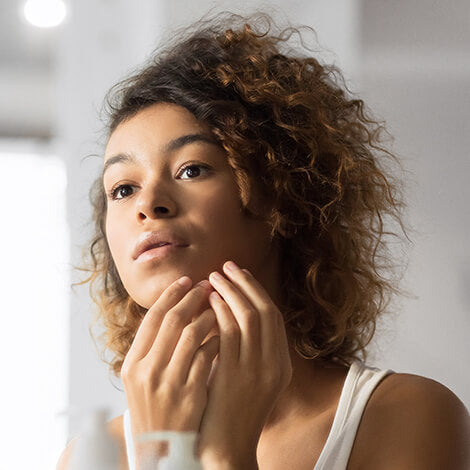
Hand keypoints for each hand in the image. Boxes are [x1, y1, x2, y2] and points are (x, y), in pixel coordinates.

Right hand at [121, 277, 219, 439]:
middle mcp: (147, 371)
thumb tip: (172, 308)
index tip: (187, 280)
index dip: (171, 295)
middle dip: (192, 297)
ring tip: (218, 306)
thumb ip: (152, 347)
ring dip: (208, 315)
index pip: (152, 318)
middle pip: (172, 320)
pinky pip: (208, 356)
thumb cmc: (154, 407)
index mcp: (132, 364)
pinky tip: (225, 332)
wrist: (161, 448)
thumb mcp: (141, 379)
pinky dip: (217, 339)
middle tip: (207, 284)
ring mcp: (169, 384)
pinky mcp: (191, 395)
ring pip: (192, 334)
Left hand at [197, 261, 291, 468]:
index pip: (274, 316)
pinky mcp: (236, 375)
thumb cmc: (231, 411)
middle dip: (245, 284)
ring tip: (214, 278)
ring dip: (231, 292)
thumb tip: (232, 313)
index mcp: (281, 365)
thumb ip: (248, 350)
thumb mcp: (250, 379)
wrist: (226, 448)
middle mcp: (275, 364)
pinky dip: (221, 311)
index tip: (240, 274)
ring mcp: (258, 370)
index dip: (257, 291)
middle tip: (226, 266)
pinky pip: (230, 333)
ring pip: (250, 316)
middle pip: (266, 310)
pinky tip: (210, 300)